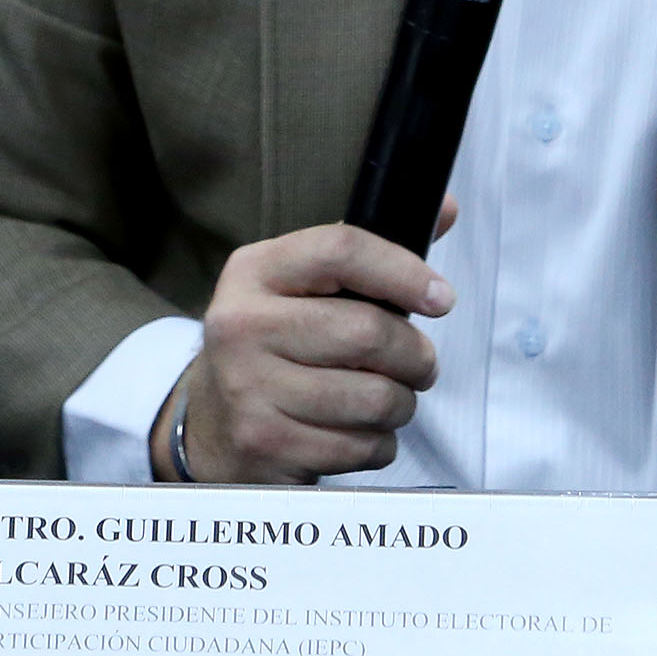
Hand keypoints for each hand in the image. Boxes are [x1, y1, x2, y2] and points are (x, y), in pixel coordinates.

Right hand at [149, 199, 458, 483]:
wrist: (212, 421)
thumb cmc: (277, 343)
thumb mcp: (304, 287)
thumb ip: (371, 252)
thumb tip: (445, 208)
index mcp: (254, 270)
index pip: (340, 250)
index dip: (403, 272)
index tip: (440, 297)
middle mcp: (242, 323)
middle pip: (368, 331)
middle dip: (415, 355)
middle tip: (419, 364)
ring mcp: (249, 386)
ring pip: (374, 397)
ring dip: (401, 404)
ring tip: (387, 399)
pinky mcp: (266, 442)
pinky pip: (362, 447)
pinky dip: (379, 443)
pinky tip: (358, 432)